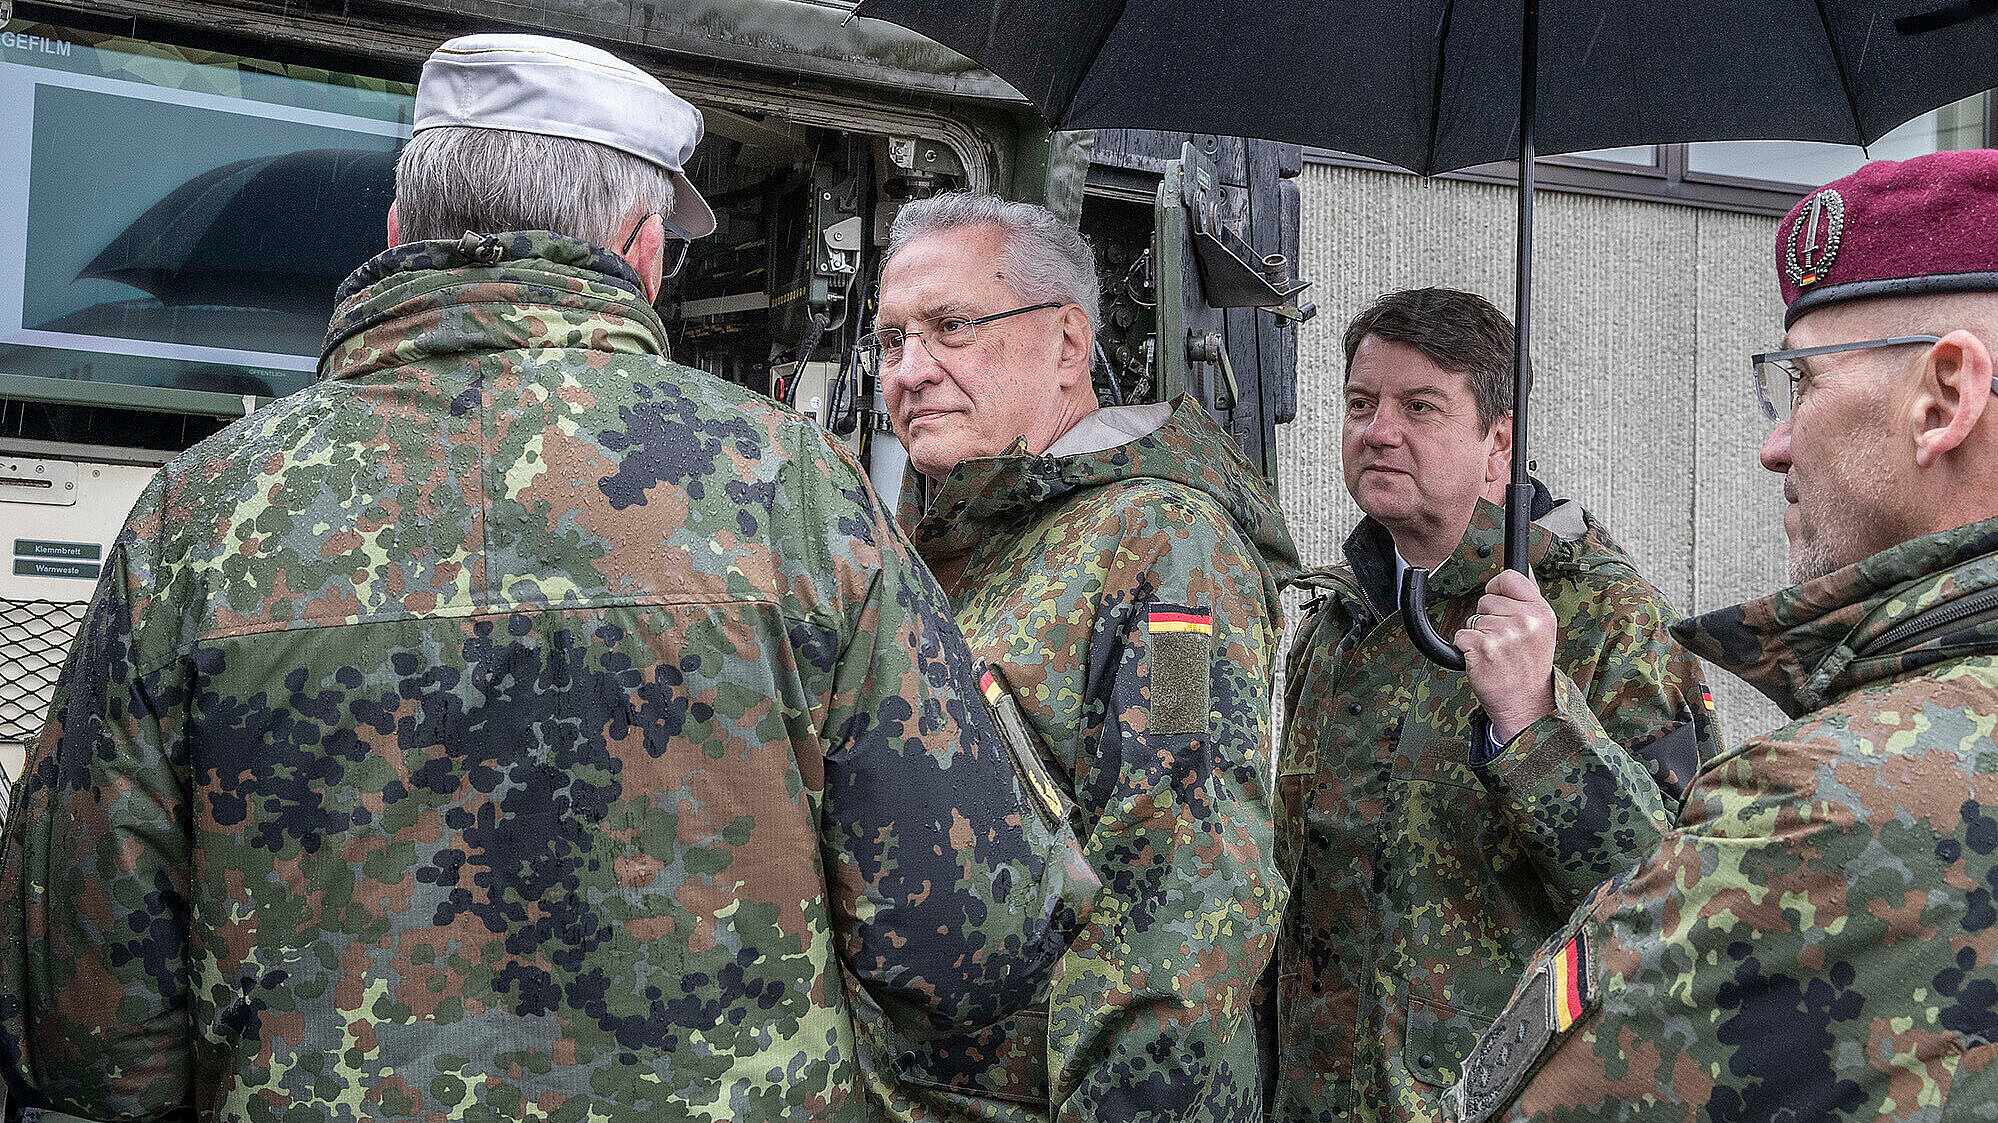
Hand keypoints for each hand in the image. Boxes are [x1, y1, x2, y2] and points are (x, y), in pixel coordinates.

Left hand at [1455, 569, 1557, 742]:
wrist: (1525, 703)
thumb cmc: (1529, 666)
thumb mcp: (1543, 628)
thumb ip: (1529, 598)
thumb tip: (1523, 567)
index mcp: (1541, 612)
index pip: (1509, 577)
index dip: (1497, 588)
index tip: (1499, 603)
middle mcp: (1524, 621)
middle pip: (1485, 600)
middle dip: (1488, 618)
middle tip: (1504, 641)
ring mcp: (1503, 635)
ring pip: (1472, 619)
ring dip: (1478, 635)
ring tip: (1497, 653)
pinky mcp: (1482, 649)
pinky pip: (1461, 635)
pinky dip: (1466, 648)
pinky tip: (1484, 660)